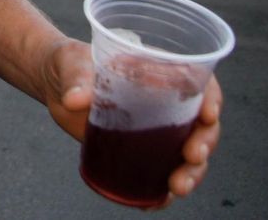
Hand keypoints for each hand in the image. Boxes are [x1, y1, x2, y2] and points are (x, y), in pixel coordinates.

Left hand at [39, 41, 223, 203]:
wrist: (55, 85)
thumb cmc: (69, 63)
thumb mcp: (71, 63)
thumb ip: (77, 79)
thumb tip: (74, 100)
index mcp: (159, 71)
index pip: (199, 82)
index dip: (212, 98)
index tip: (208, 115)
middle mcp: (166, 102)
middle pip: (200, 125)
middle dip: (204, 144)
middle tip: (191, 157)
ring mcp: (156, 129)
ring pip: (187, 154)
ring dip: (191, 174)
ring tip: (176, 188)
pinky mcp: (140, 151)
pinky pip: (161, 173)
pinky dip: (163, 191)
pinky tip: (157, 202)